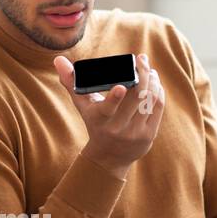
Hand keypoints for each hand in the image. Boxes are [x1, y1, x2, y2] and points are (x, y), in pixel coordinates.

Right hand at [54, 52, 164, 179]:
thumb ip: (70, 82)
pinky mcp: (149, 135)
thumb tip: (58, 60)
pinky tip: (155, 82)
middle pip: (136, 97)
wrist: (108, 157)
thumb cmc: (94, 124)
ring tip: (149, 70)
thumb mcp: (81, 105)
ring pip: (149, 100)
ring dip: (152, 81)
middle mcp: (117, 128)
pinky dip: (158, 92)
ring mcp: (135, 132)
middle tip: (142, 60)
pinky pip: (157, 108)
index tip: (121, 87)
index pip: (108, 109)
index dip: (115, 99)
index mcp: (100, 119)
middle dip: (142, 75)